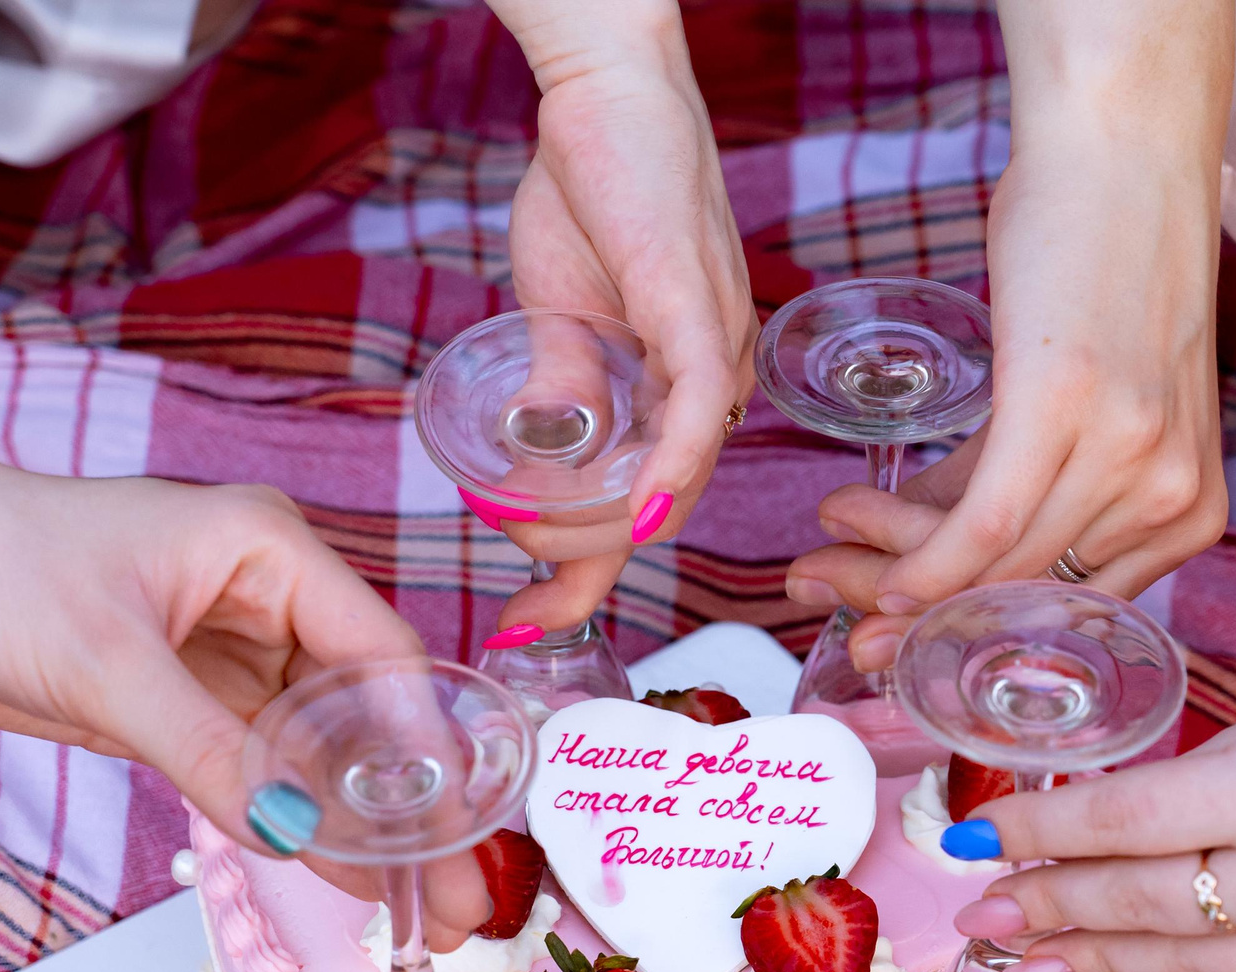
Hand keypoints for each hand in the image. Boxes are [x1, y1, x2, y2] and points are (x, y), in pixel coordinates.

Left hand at [0, 145, 493, 946]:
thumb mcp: (104, 666)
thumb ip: (209, 751)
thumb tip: (301, 834)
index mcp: (271, 552)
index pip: (386, 660)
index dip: (431, 755)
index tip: (462, 841)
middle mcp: (263, 597)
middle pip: (367, 714)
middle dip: (412, 810)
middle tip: (462, 907)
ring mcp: (219, 649)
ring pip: (314, 748)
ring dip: (358, 825)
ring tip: (418, 914)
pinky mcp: (170, 694)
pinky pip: (253, 763)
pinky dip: (288, 815)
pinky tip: (332, 874)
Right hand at [479, 0, 755, 631]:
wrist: (604, 88)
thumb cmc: (591, 184)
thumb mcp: (560, 308)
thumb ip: (561, 386)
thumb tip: (536, 457)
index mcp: (689, 384)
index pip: (652, 503)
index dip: (590, 572)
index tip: (530, 618)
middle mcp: (718, 378)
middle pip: (665, 508)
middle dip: (585, 564)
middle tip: (517, 588)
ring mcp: (715, 347)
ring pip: (680, 475)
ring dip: (602, 526)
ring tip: (530, 545)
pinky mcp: (696, 308)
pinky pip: (697, 409)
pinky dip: (671, 467)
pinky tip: (638, 513)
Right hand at [785, 1, 1231, 671]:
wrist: (1124, 158)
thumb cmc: (1100, 269)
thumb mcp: (1086, 405)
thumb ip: (1024, 489)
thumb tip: (928, 558)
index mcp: (1192, 512)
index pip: (1061, 610)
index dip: (962, 630)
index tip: (888, 632)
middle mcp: (1172, 499)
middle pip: (1019, 597)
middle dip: (910, 610)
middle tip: (832, 598)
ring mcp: (1130, 460)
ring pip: (991, 566)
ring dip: (889, 568)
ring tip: (824, 546)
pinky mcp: (1070, 412)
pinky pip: (982, 524)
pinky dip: (916, 554)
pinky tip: (862, 551)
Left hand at [951, 667, 1235, 971]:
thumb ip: (1180, 795)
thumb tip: (1067, 844)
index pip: (1126, 822)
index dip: (1038, 836)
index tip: (974, 843)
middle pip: (1142, 908)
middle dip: (1049, 909)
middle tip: (983, 915)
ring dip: (1099, 958)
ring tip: (1034, 951)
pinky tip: (1131, 970)